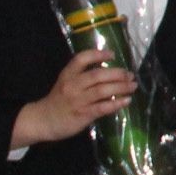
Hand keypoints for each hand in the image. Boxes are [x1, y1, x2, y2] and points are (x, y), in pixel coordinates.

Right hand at [12, 48, 135, 147]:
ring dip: (121, 87)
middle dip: (117, 73)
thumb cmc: (58, 101)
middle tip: (130, 74)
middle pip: (97, 75)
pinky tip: (127, 101)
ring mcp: (78, 100)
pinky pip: (103, 107)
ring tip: (133, 86)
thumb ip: (83, 77)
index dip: (97, 54)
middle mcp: (73, 85)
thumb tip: (109, 74)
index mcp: (68, 75)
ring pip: (102, 90)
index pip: (81, 59)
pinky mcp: (83, 114)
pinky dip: (117, 103)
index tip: (112, 54)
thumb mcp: (66, 83)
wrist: (42, 121)